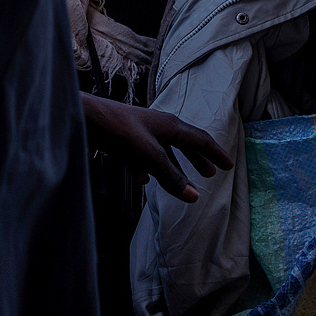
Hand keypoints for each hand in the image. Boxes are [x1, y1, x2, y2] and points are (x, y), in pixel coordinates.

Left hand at [80, 95, 231, 203]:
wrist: (86, 119)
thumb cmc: (120, 131)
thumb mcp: (150, 156)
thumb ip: (171, 177)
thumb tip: (195, 197)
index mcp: (171, 125)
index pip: (200, 139)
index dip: (215, 154)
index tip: (229, 165)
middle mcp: (159, 126)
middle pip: (184, 143)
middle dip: (198, 159)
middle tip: (210, 173)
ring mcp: (141, 133)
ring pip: (164, 152)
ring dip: (175, 167)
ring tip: (183, 181)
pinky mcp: (125, 141)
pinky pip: (142, 157)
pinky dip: (148, 169)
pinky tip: (144, 181)